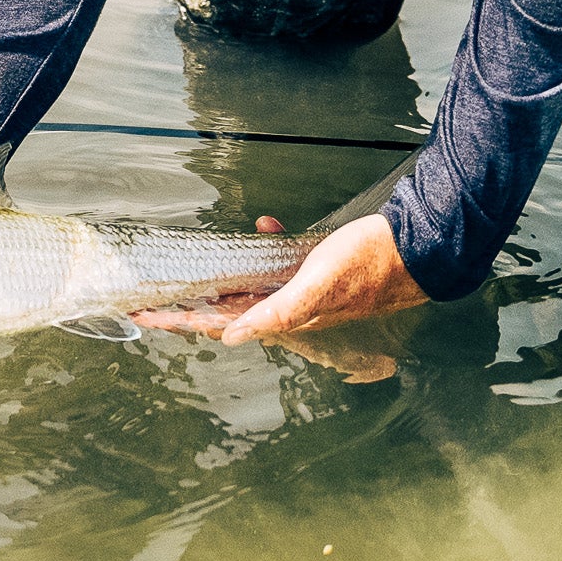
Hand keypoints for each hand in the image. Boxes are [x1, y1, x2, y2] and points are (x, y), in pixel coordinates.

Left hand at [133, 213, 425, 350]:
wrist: (418, 249)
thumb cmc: (370, 265)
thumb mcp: (319, 286)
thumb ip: (277, 313)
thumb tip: (232, 336)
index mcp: (284, 315)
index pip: (218, 322)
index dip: (179, 320)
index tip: (142, 317)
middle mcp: (288, 306)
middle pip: (225, 308)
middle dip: (188, 304)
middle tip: (149, 299)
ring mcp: (302, 288)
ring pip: (250, 287)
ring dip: (223, 278)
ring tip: (194, 274)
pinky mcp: (316, 268)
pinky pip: (280, 262)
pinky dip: (268, 245)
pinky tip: (268, 224)